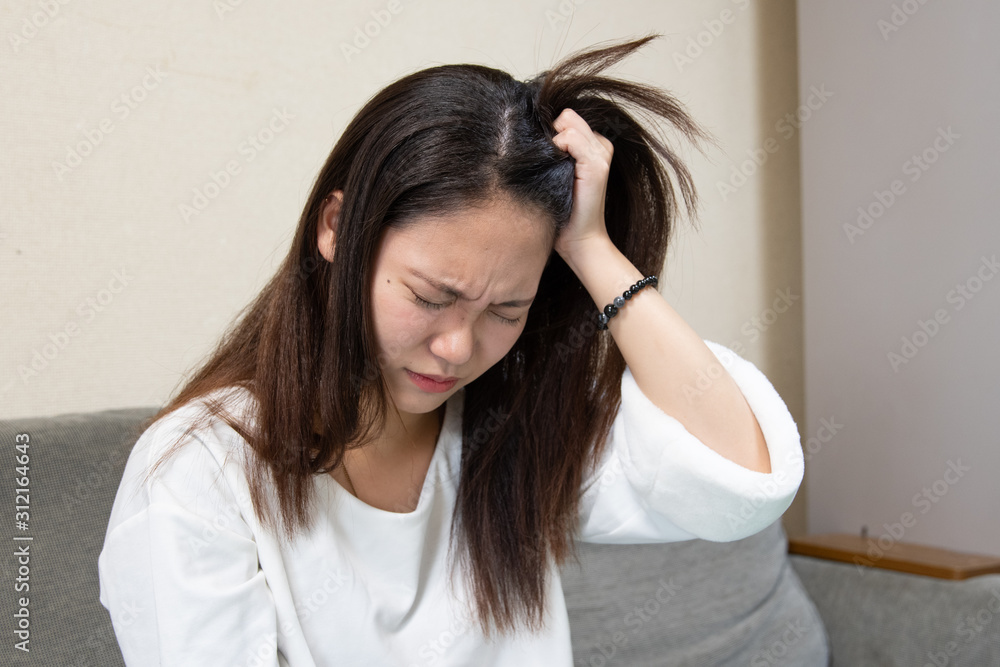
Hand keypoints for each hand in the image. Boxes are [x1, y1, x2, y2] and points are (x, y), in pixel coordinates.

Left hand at [550, 108, 613, 261]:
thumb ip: (553, 151)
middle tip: (548, 163)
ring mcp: (600, 154)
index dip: (552, 132)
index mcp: (594, 147)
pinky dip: (557, 148)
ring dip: (553, 143)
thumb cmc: (564, 211)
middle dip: (552, 133)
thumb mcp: (557, 175)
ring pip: (568, 122)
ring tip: (553, 170)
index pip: (568, 119)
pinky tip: (556, 172)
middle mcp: (600, 146)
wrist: (579, 239)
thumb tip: (531, 132)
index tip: (545, 154)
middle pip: (567, 116)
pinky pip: (570, 138)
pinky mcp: (596, 164)